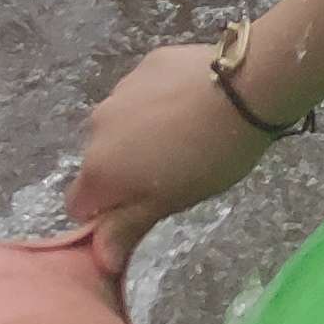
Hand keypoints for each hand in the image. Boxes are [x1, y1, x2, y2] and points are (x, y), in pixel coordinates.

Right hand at [66, 42, 275, 270]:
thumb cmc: (209, 156)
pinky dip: (158, 101)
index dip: (106, 213)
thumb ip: (128, 228)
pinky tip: (193, 100)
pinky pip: (141, 92)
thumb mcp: (170, 201)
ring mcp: (120, 91)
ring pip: (120, 125)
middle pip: (100, 162)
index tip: (140, 209)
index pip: (78, 205)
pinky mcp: (147, 64)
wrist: (245, 88)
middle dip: (126, 170)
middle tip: (173, 170)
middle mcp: (96, 128)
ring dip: (140, 133)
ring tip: (187, 133)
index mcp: (99, 169)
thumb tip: (100, 259)